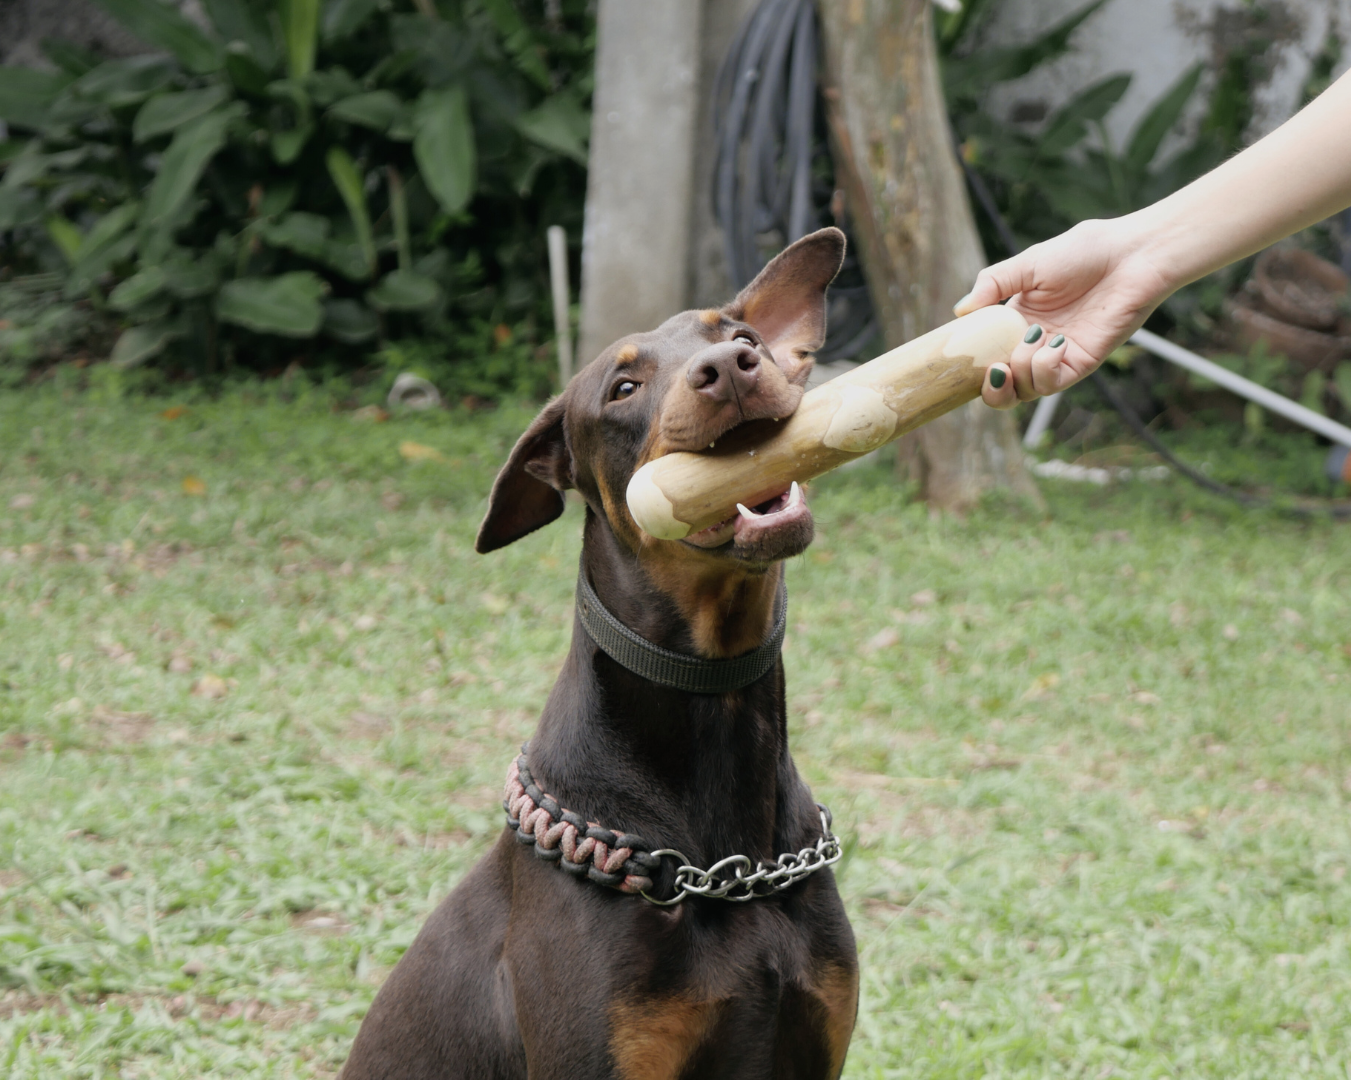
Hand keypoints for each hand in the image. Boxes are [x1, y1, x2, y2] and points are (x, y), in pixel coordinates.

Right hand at [955, 218, 1177, 408]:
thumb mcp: (1027, 263)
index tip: (958, 361)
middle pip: (1003, 386)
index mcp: (1016, 321)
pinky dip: (1044, 368)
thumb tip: (958, 311)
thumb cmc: (1084, 252)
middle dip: (991, 389)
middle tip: (993, 370)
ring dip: (1021, 369)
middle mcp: (1033, 343)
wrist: (1130, 255)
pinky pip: (1051, 384)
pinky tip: (1054, 343)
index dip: (970, 365)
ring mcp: (1057, 356)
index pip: (986, 355)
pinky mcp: (1081, 363)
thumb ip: (992, 285)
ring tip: (1033, 338)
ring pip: (1024, 390)